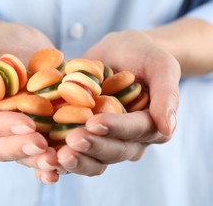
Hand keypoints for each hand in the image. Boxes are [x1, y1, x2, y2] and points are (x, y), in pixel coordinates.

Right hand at [0, 16, 59, 179]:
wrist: (21, 43)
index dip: (2, 127)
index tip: (27, 124)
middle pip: (0, 147)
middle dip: (21, 148)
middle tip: (43, 146)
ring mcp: (15, 133)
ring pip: (22, 154)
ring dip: (38, 160)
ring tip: (57, 161)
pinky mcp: (38, 132)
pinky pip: (43, 149)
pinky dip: (54, 157)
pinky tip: (67, 163)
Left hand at [56, 30, 179, 175]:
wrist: (121, 52)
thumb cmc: (143, 54)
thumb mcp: (160, 65)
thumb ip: (167, 93)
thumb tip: (168, 127)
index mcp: (151, 125)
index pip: (135, 131)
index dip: (115, 129)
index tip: (94, 122)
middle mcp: (130, 139)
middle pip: (114, 151)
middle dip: (92, 147)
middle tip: (70, 141)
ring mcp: (107, 141)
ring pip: (94, 160)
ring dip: (76, 160)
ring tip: (55, 156)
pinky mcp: (87, 138)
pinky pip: (75, 154)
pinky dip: (60, 160)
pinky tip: (44, 159)